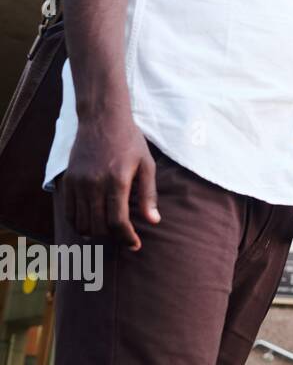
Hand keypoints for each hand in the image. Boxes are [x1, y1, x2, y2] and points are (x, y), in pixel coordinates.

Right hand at [62, 111, 158, 250]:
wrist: (102, 119)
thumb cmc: (130, 141)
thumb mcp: (147, 165)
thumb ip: (148, 195)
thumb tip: (153, 221)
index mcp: (117, 181)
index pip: (118, 222)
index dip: (127, 238)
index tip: (135, 245)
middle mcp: (94, 184)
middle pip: (99, 226)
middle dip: (113, 237)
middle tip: (124, 238)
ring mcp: (78, 183)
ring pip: (81, 222)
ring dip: (96, 233)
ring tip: (109, 234)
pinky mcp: (68, 180)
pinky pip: (69, 211)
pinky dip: (78, 223)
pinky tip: (90, 225)